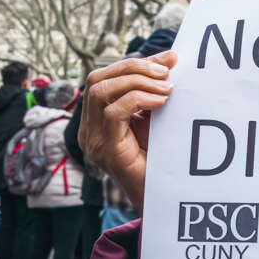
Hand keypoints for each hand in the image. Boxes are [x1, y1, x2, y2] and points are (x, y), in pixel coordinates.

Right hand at [79, 51, 176, 212]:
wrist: (164, 199)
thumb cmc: (162, 160)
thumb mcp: (156, 119)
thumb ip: (155, 92)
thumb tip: (169, 59)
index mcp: (96, 120)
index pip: (105, 78)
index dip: (136, 63)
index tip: (168, 59)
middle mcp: (88, 129)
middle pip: (97, 79)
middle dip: (134, 67)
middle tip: (167, 70)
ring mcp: (92, 141)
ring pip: (101, 92)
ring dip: (137, 81)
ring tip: (167, 87)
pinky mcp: (105, 151)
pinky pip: (112, 113)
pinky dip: (138, 99)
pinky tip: (161, 101)